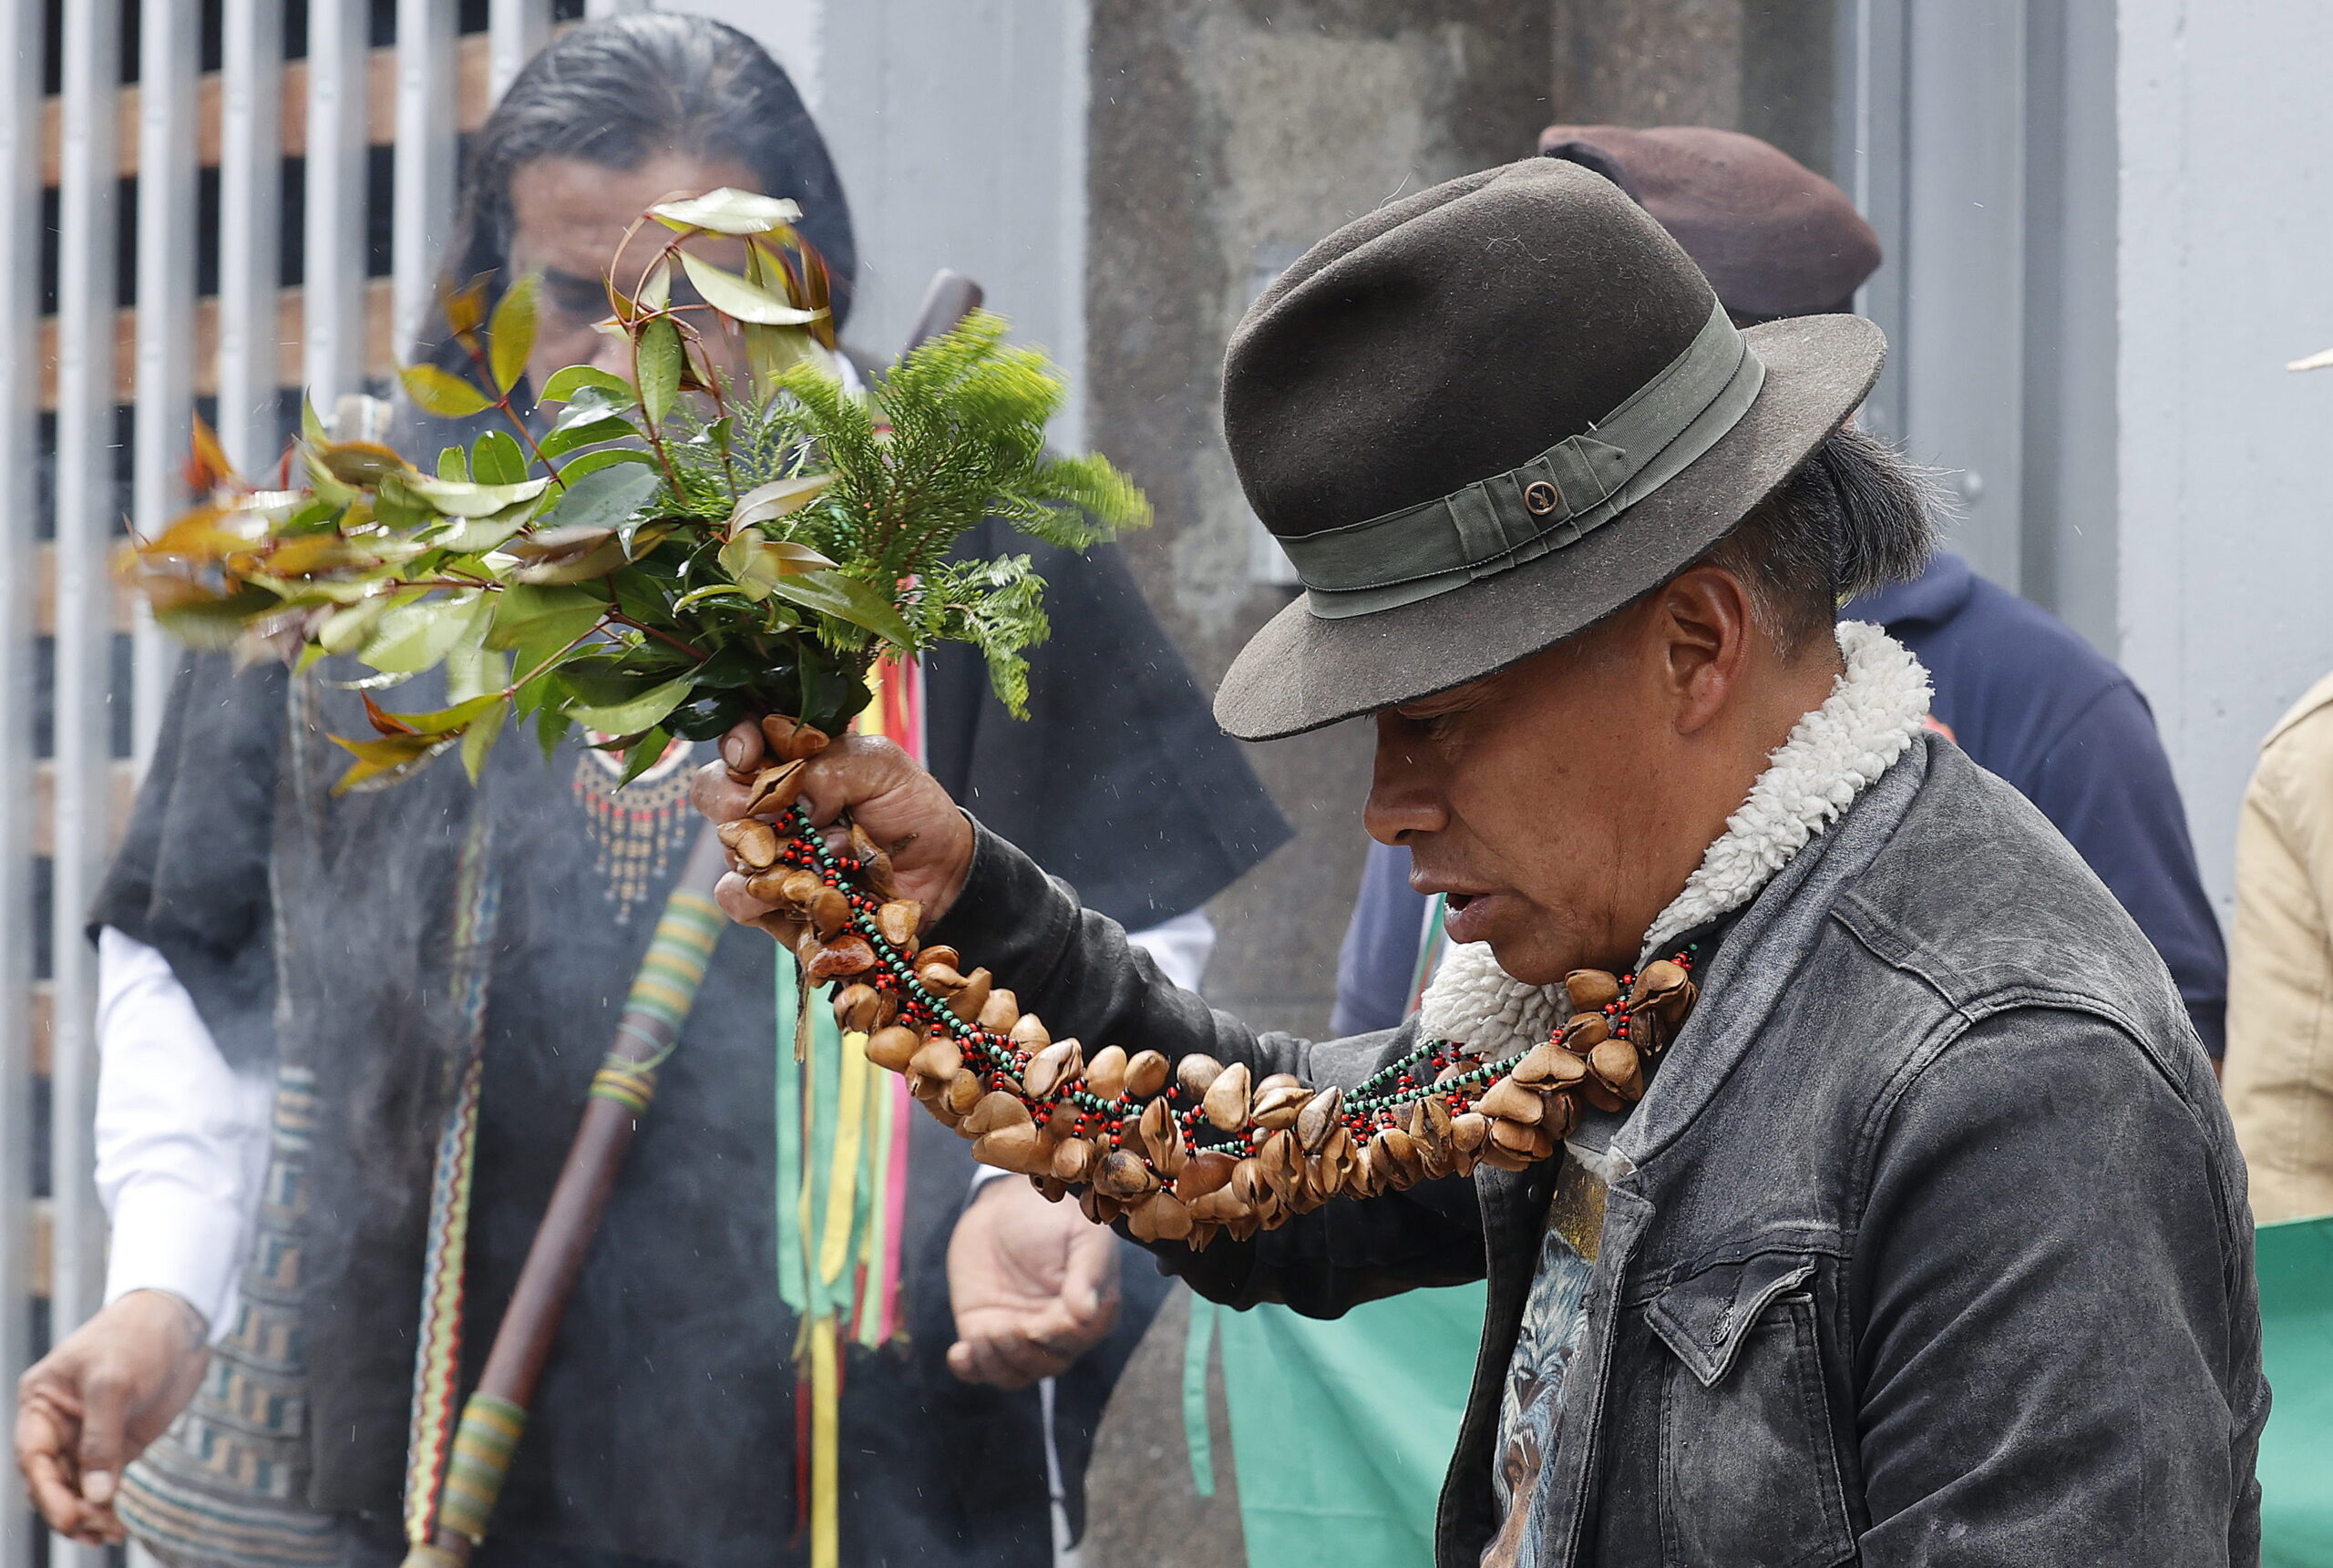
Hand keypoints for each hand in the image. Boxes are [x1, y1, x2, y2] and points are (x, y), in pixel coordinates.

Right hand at [16, 1290, 209, 1543]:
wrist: (180, 1317)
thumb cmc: (136, 1335)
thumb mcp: (113, 1381)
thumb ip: (102, 1437)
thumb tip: (95, 1494)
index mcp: (41, 1403)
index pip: (34, 1457)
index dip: (47, 1492)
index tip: (70, 1519)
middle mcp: (59, 1424)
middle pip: (52, 1479)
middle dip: (69, 1509)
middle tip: (96, 1531)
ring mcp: (90, 1436)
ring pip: (77, 1487)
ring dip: (89, 1515)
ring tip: (110, 1536)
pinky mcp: (120, 1443)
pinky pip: (106, 1483)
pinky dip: (110, 1505)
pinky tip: (119, 1525)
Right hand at [692, 720, 975, 928]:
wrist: (940, 873)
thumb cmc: (910, 809)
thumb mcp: (884, 767)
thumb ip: (836, 765)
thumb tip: (795, 792)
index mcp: (792, 759)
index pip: (742, 739)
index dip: (737, 741)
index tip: (750, 753)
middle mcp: (770, 803)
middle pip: (715, 791)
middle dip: (728, 796)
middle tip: (760, 807)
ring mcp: (766, 853)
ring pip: (725, 846)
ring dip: (753, 849)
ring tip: (798, 858)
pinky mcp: (771, 901)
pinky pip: (737, 899)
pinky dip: (756, 897)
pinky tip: (791, 894)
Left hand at [945, 1177, 1119, 1388]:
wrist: (1008, 1201)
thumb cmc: (1055, 1214)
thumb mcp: (1082, 1233)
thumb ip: (1088, 1272)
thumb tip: (1086, 1313)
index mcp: (1091, 1310)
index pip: (1076, 1340)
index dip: (1055, 1339)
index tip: (1037, 1325)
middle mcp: (1058, 1331)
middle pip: (1045, 1366)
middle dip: (1023, 1354)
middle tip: (1003, 1327)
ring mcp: (1020, 1334)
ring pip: (1013, 1374)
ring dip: (995, 1364)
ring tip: (982, 1334)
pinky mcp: (985, 1331)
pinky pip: (978, 1367)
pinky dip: (969, 1369)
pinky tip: (960, 1353)